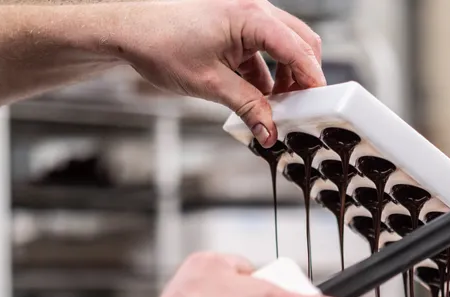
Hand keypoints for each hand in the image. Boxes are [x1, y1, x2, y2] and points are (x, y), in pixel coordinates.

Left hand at [116, 0, 324, 146]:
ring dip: (285, 77)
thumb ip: (247, 107)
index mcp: (250, 16)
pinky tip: (258, 98)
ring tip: (277, 108)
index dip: (313, 80)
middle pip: (300, 42)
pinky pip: (264, 50)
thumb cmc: (160, 44)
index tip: (321, 105)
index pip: (298, 49)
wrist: (129, 29)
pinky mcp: (235, 26)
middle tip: (301, 109)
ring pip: (284, 46)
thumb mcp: (209, 84)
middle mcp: (252, 9)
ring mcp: (245, 16)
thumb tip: (269, 131)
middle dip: (304, 77)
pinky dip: (266, 74)